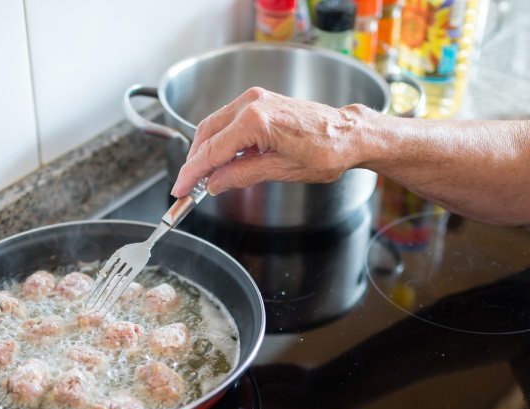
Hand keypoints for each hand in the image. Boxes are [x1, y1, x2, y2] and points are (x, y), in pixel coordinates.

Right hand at [170, 87, 369, 197]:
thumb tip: (215, 183)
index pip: (212, 151)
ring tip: (202, 176)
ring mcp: (256, 99)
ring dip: (205, 150)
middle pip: (207, 134)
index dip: (192, 173)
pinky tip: (221, 159)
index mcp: (256, 121)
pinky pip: (229, 120)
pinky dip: (220, 139)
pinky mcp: (261, 101)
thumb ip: (240, 175)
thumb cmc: (326, 151)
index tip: (180, 189)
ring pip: (215, 125)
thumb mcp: (279, 171)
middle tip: (187, 186)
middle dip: (194, 161)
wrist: (349, 134)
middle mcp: (252, 103)